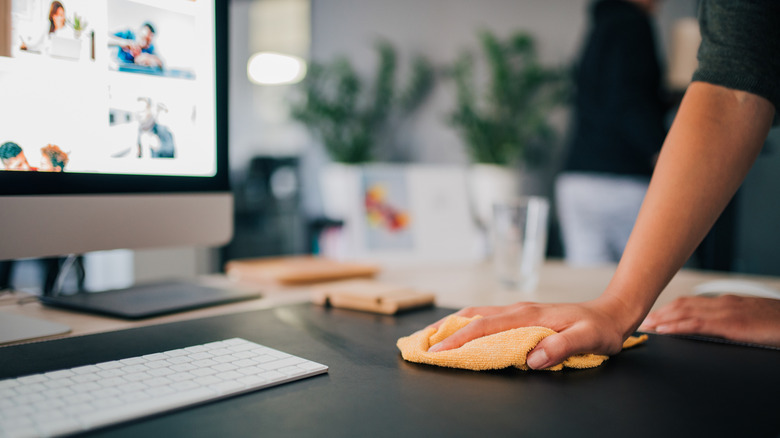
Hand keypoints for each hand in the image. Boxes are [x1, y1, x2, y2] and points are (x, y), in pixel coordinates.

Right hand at [426, 296, 634, 368]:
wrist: (612, 312)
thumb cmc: (600, 329)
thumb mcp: (587, 340)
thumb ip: (561, 347)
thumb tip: (532, 358)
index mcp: (528, 316)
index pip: (483, 328)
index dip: (457, 340)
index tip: (436, 352)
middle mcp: (518, 310)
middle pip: (471, 317)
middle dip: (443, 330)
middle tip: (418, 343)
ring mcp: (518, 311)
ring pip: (476, 314)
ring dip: (451, 325)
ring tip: (430, 336)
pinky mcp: (521, 316)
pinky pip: (487, 318)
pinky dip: (466, 324)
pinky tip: (460, 330)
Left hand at [640, 295, 779, 346]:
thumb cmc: (777, 324)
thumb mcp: (750, 320)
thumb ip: (730, 323)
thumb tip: (714, 330)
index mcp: (726, 302)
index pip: (690, 303)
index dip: (668, 309)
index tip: (652, 316)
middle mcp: (722, 303)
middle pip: (682, 305)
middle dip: (659, 312)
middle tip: (640, 320)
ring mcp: (726, 312)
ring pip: (685, 311)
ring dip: (662, 318)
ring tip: (646, 325)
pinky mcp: (731, 324)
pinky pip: (698, 324)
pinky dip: (677, 326)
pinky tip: (664, 331)